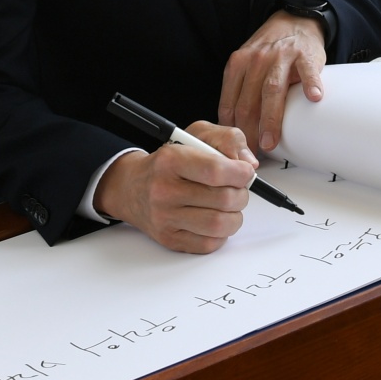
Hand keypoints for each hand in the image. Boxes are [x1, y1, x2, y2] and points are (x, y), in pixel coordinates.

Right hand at [93, 121, 255, 253]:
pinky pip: (209, 244)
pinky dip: (221, 233)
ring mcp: (165, 218)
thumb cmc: (168, 162)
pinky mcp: (170, 239)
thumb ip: (227, 140)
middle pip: (224, 199)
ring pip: (220, 225)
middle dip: (241, 194)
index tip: (246, 172)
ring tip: (229, 206)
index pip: (215, 170)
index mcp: (170, 161)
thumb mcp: (195, 136)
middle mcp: (164, 190)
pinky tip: (214, 219)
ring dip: (234, 216)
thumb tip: (249, 163)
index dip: (240, 173)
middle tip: (238, 189)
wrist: (131, 188)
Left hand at [218, 12, 325, 151]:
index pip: (230, 103)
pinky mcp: (305, 55)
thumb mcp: (246, 63)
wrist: (294, 20)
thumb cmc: (270, 49)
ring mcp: (281, 57)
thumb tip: (234, 128)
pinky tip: (313, 98)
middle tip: (252, 153)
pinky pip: (307, 72)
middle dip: (248, 131)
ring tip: (270, 140)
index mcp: (238, 64)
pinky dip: (310, 84)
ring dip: (270, 119)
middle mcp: (256, 60)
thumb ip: (239, 90)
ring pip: (271, 91)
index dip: (232, 129)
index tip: (236, 148)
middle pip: (248, 101)